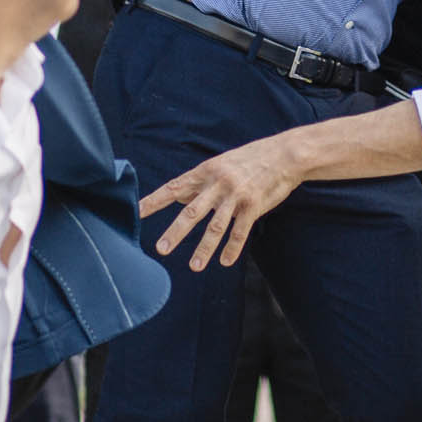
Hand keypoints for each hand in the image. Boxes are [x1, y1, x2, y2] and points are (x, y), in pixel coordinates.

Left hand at [139, 136, 303, 272]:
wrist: (284, 154)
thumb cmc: (250, 159)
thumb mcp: (220, 164)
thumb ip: (199, 182)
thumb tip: (176, 196)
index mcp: (206, 171)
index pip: (174, 187)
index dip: (154, 201)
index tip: (136, 211)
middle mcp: (218, 183)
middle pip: (192, 211)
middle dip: (175, 232)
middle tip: (161, 250)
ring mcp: (236, 195)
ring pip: (216, 226)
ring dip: (204, 248)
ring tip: (195, 267)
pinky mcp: (254, 205)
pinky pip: (240, 231)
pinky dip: (232, 248)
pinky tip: (225, 262)